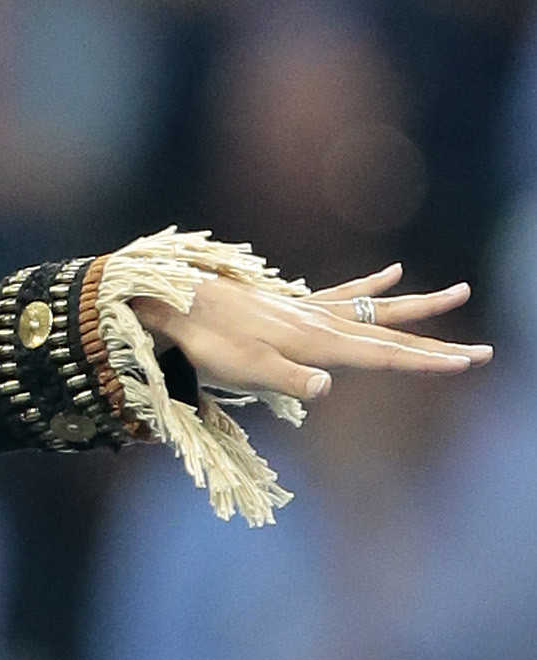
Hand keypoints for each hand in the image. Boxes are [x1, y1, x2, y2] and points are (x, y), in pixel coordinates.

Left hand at [136, 262, 489, 404]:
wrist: (175, 303)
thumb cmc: (205, 345)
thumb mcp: (243, 371)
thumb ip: (288, 380)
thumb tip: (326, 387)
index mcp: (318, 343)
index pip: (383, 357)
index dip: (425, 363)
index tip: (466, 363)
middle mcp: (323, 323)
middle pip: (392, 335)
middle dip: (438, 345)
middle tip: (485, 353)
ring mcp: (310, 311)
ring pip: (378, 311)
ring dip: (419, 308)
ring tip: (459, 293)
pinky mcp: (294, 307)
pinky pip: (343, 294)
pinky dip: (371, 285)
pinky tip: (394, 272)